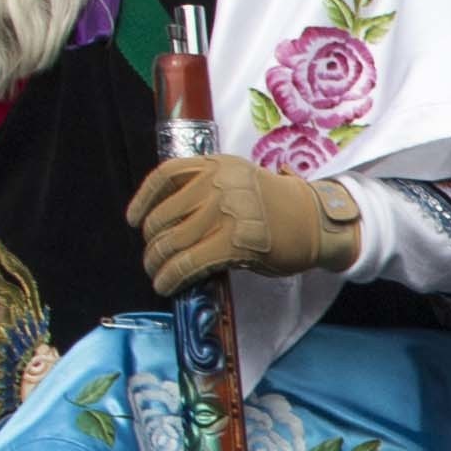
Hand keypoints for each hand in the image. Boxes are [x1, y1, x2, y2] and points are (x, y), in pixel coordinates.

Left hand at [128, 158, 358, 291]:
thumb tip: (170, 218)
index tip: (134, 220)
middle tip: (153, 257)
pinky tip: (167, 285)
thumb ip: (208, 189)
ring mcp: (225, 213)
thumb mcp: (241, 181)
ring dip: (156, 263)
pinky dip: (171, 277)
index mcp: (217, 165)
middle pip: (163, 215)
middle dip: (152, 242)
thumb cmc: (279, 207)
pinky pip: (188, 263)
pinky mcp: (232, 243)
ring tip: (156, 274)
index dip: (143, 200)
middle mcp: (217, 185)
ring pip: (171, 242)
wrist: (316, 223)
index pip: (166, 175)